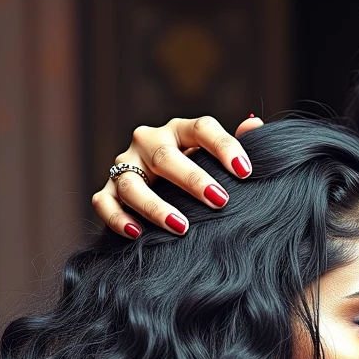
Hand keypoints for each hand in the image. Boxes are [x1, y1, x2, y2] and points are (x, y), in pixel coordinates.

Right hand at [92, 115, 263, 236]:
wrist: (164, 188)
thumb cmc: (200, 170)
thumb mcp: (217, 158)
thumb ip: (236, 144)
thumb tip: (254, 124)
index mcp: (181, 130)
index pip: (202, 128)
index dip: (224, 147)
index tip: (245, 171)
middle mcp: (149, 142)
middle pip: (166, 157)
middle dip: (193, 179)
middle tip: (220, 200)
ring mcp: (126, 165)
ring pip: (132, 183)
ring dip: (155, 206)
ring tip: (182, 227)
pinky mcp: (109, 190)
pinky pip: (104, 202)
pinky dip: (117, 218)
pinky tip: (137, 233)